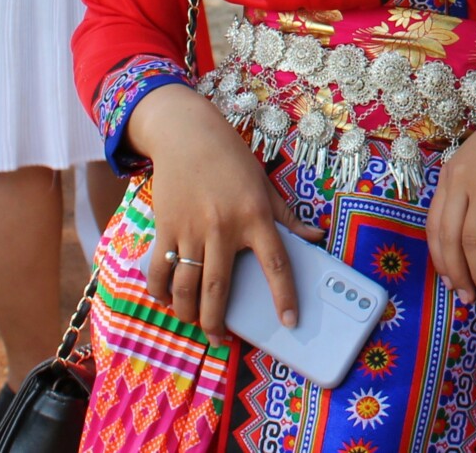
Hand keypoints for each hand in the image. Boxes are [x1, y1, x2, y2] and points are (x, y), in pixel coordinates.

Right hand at [129, 85, 323, 334]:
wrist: (187, 134)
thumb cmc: (231, 160)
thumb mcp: (265, 184)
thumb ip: (287, 216)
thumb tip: (315, 236)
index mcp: (255, 217)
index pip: (276, 264)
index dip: (284, 296)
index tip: (290, 322)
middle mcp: (223, 227)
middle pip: (218, 289)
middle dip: (217, 323)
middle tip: (221, 340)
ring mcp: (191, 229)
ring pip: (186, 287)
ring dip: (188, 314)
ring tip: (195, 323)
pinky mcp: (165, 228)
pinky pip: (160, 270)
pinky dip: (160, 292)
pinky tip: (167, 300)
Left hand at [428, 70, 475, 303]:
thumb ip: (470, 190)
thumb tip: (473, 231)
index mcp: (449, 176)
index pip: (433, 227)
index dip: (440, 260)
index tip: (450, 282)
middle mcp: (460, 181)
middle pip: (449, 240)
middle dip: (457, 275)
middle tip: (469, 299)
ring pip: (473, 240)